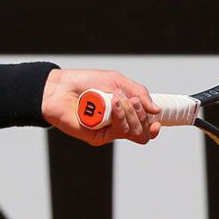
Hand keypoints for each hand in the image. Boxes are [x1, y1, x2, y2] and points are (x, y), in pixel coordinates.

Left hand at [41, 68, 160, 145]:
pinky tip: (111, 104)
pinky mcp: (98, 137)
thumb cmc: (85, 82)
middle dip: (142, 114)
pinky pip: (119, 132)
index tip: (158, 120)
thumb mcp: (116, 80)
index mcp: (123, 112)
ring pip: (134, 132)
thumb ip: (138, 93)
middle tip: (133, 100)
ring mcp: (108, 131)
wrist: (60, 88)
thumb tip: (157, 110)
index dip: (155, 126)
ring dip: (130, 113)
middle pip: (143, 131)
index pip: (145, 126)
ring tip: (117, 98)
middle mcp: (117, 124)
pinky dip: (119, 116)